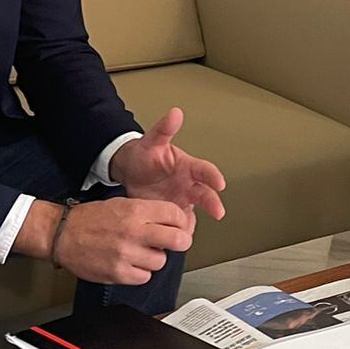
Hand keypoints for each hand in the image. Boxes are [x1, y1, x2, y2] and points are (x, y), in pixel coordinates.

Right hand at [49, 197, 194, 284]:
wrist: (62, 233)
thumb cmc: (89, 218)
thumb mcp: (121, 204)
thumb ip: (147, 212)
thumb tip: (172, 222)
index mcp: (135, 211)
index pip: (176, 215)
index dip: (182, 222)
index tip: (179, 227)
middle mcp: (133, 231)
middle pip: (178, 240)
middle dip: (180, 242)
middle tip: (174, 243)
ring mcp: (126, 254)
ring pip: (161, 262)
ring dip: (154, 259)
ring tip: (140, 253)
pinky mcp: (118, 273)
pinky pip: (144, 277)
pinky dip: (140, 273)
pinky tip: (130, 263)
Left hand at [110, 108, 226, 219]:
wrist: (129, 170)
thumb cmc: (144, 154)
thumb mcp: (152, 140)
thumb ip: (165, 128)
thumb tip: (175, 113)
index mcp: (188, 167)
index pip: (205, 170)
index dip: (213, 176)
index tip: (220, 183)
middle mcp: (188, 184)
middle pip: (205, 194)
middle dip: (213, 202)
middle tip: (218, 211)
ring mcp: (181, 200)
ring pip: (194, 212)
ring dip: (193, 220)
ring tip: (188, 228)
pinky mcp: (171, 212)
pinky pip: (180, 223)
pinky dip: (180, 230)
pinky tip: (177, 235)